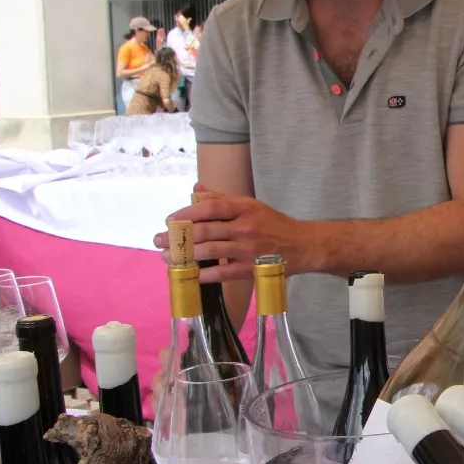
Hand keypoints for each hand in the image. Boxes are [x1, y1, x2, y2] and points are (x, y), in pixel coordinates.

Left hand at [153, 185, 321, 280]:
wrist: (304, 245)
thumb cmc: (275, 224)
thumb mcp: (252, 205)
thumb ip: (222, 199)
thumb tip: (196, 189)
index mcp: (244, 207)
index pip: (209, 208)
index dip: (185, 214)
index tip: (170, 220)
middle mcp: (246, 226)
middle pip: (204, 230)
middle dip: (177, 237)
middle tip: (159, 241)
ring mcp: (248, 248)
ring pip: (209, 251)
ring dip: (184, 256)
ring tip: (168, 258)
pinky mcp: (252, 269)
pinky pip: (222, 272)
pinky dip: (204, 274)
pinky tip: (191, 274)